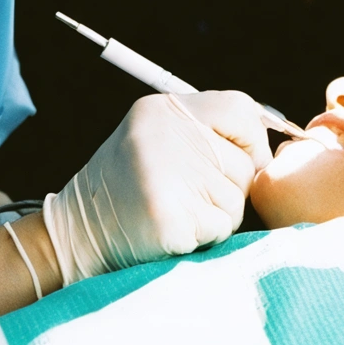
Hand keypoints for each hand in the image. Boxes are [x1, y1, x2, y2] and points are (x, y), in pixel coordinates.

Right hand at [43, 91, 270, 285]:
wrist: (77, 231)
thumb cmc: (130, 185)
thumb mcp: (158, 136)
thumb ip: (206, 131)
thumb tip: (267, 149)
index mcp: (165, 110)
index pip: (240, 108)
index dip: (252, 138)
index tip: (243, 157)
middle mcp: (165, 136)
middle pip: (243, 163)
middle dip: (230, 186)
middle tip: (191, 193)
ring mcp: (166, 177)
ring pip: (236, 200)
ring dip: (217, 214)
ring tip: (179, 210)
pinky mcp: (168, 218)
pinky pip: (220, 229)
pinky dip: (204, 236)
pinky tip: (173, 229)